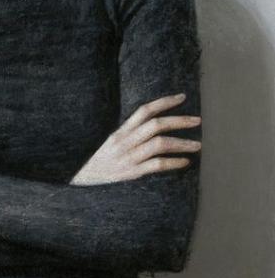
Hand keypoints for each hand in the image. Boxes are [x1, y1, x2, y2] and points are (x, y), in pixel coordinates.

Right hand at [70, 93, 200, 184]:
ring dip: (182, 143)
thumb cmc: (96, 161)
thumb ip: (128, 135)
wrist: (80, 180)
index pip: (144, 111)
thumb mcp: (109, 143)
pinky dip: (173, 162)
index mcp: (119, 132)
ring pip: (159, 144)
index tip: (182, 98)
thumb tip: (153, 127)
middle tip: (197, 121)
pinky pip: (156, 165)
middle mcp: (124, 142)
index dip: (164, 102)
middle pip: (155, 125)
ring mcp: (128, 157)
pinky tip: (185, 162)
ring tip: (197, 145)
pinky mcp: (131, 173)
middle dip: (179, 121)